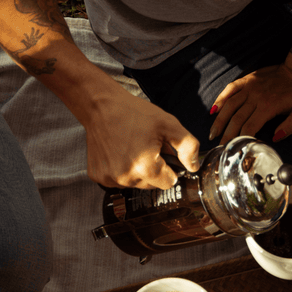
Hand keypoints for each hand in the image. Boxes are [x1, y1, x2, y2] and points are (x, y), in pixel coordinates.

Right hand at [85, 86, 200, 188]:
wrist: (101, 106)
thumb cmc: (135, 113)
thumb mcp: (169, 124)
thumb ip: (188, 146)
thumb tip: (194, 166)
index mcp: (145, 167)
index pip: (169, 182)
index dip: (170, 167)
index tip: (162, 153)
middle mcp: (126, 178)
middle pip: (152, 185)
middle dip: (153, 169)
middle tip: (147, 147)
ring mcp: (110, 179)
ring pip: (135, 184)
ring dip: (137, 171)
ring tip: (132, 148)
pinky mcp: (98, 176)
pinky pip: (118, 180)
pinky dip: (121, 170)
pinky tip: (119, 152)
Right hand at [209, 64, 291, 145]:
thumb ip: (291, 125)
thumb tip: (276, 137)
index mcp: (268, 107)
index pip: (250, 126)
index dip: (241, 139)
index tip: (236, 149)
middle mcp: (256, 97)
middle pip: (237, 119)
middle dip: (227, 134)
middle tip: (220, 147)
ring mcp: (249, 87)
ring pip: (230, 105)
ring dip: (220, 120)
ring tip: (213, 133)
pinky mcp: (246, 80)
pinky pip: (230, 88)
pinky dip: (221, 98)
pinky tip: (214, 110)